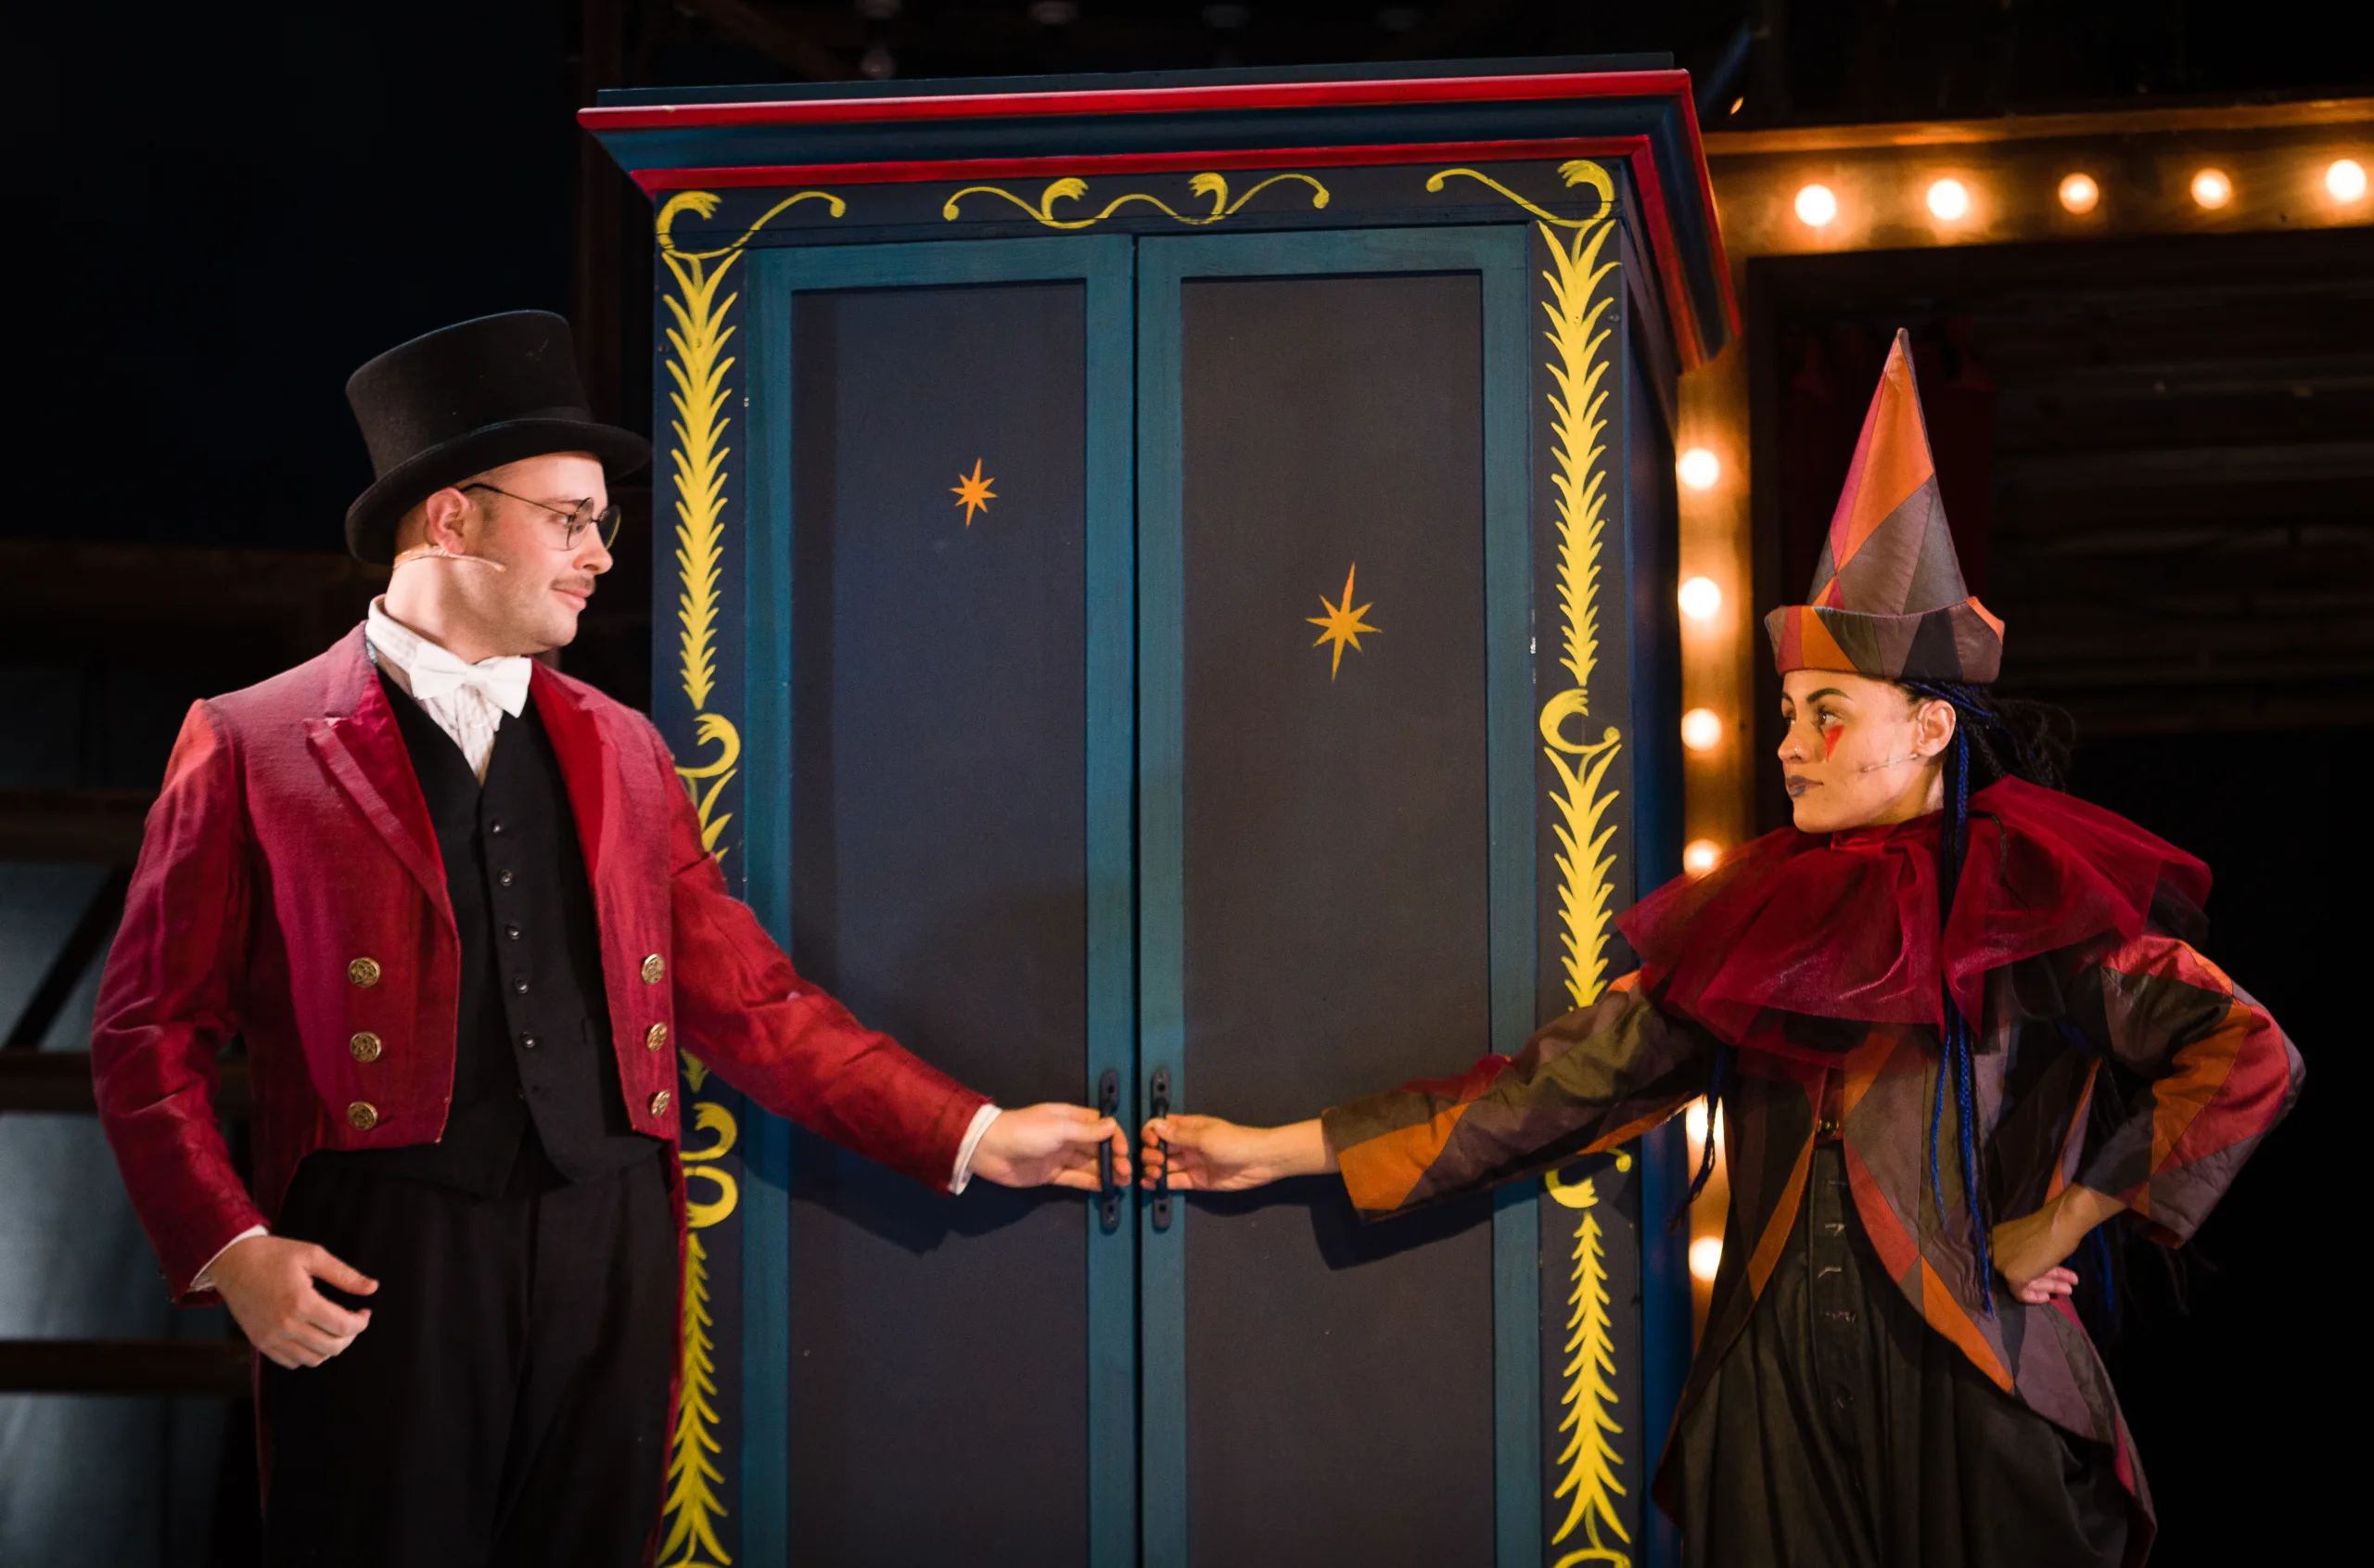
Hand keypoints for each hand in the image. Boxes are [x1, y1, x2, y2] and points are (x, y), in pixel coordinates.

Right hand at [209, 1235, 377, 1368]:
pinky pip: (292, 1362)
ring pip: (313, 1359)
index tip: (365, 1312)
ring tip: (334, 1329)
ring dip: (331, 1347)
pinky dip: (308, 1354)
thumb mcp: (313, 1255)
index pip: (343, 1326)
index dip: (361, 1323)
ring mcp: (270, 1337)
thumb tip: (372, 1287)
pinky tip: (313, 1336)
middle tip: (352, 1320)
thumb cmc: (274, 1255)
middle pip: (332, 1347)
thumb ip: (344, 1274)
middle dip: (350, 1336)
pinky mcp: (260, 1343)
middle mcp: (285, 1325)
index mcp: (301, 1302)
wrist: (233, 1262)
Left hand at [969, 1103, 1131, 1191]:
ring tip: (1123, 1182)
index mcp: (1070, 1118)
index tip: (1124, 1151)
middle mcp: (1067, 1136)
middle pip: (1097, 1146)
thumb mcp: (1059, 1128)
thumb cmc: (1025, 1131)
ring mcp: (1060, 1156)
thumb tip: (1113, 1126)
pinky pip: (1076, 1178)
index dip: (1114, 1137)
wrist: (989, 1150)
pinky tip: (1105, 1187)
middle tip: (1127, 1171)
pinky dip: (1091, 1182)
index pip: (1100, 1126)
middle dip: (1114, 1157)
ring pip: (1089, 1164)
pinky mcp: (1052, 1174)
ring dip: (1107, 1171)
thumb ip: (1087, 1131)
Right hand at [1138, 1115, 1332, 1191]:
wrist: (1260, 1162)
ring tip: (1150, 1176)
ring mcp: (1191, 1163)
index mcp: (1189, 1127)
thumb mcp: (1204, 1136)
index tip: (1148, 1142)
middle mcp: (1187, 1144)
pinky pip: (1175, 1181)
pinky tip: (1151, 1184)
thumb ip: (1178, 1135)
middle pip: (1159, 1148)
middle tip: (1153, 1161)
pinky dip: (1161, 1183)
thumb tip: (1155, 1126)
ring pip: (1165, 1166)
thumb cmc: (1235, 1142)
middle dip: (1150, 1154)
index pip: (1161, 1127)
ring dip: (1153, 1170)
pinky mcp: (1197, 1180)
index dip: (1151, 1133)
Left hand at [1991, 1185, 2121, 1306]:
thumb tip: (2030, 1265)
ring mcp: (2001, 1263)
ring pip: (2025, 1279)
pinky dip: (2034, 1296)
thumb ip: (2025, 1252)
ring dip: (2048, 1285)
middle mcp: (1993, 1249)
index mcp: (1996, 1237)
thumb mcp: (2032, 1240)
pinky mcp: (2011, 1275)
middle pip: (2021, 1271)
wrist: (2061, 1223)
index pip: (2011, 1262)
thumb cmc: (2052, 1228)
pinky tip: (2048, 1296)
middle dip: (2045, 1280)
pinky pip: (2021, 1292)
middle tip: (2065, 1286)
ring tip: (2069, 1290)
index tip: (2046, 1278)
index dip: (2031, 1272)